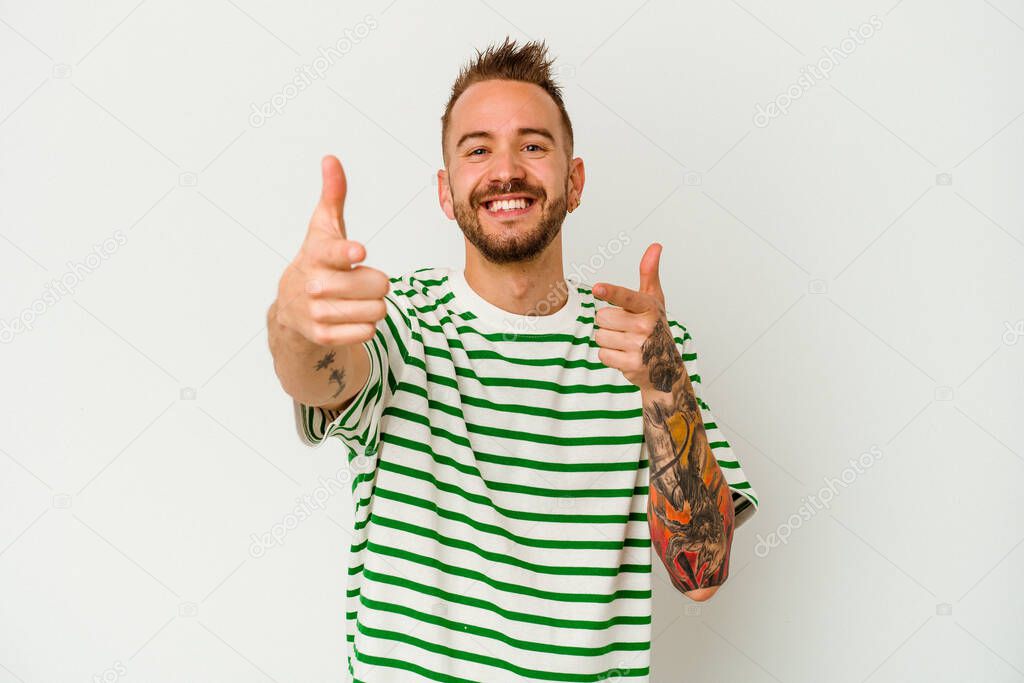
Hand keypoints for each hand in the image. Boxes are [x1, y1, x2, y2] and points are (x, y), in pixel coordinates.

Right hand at [275, 155, 390, 346]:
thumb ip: (332, 195)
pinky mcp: (323, 336)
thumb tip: (331, 159)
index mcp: (317, 255)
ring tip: (356, 300)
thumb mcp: (323, 229)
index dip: (348, 253)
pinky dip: (366, 326)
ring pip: (377, 310)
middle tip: (362, 281)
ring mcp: (317, 313)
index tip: (359, 252)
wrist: (290, 307)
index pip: (336, 253)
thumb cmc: (317, 262)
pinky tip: (351, 317)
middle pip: (377, 285)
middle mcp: (314, 284)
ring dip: (374, 305)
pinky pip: (367, 332)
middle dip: (377, 283)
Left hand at [593, 243, 679, 393]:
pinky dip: (609, 355)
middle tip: (624, 327)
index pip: (626, 297)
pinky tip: (624, 355)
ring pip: (600, 335)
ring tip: (626, 342)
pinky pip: (602, 354)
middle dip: (608, 322)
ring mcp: (640, 347)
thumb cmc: (655, 326)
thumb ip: (649, 273)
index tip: (598, 288)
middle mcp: (646, 326)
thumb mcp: (654, 299)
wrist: (666, 366)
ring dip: (608, 340)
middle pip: (602, 317)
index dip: (611, 292)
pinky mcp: (632, 365)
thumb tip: (655, 246)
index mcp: (649, 307)